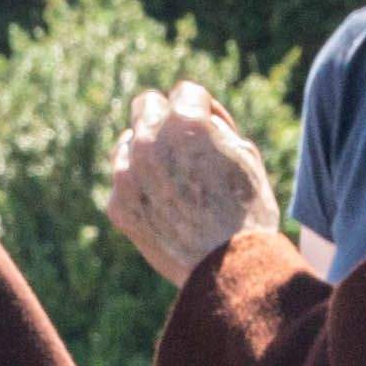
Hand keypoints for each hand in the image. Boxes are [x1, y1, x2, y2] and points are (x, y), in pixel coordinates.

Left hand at [103, 87, 281, 290]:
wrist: (230, 274)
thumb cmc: (248, 215)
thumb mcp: (248, 158)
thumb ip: (218, 128)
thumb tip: (199, 118)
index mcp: (188, 123)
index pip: (186, 91)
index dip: (204, 110)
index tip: (212, 130)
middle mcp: (150, 141)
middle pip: (147, 105)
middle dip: (166, 120)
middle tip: (185, 147)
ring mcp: (128, 174)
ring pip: (128, 142)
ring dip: (146, 152)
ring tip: (173, 181)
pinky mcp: (118, 205)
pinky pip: (123, 181)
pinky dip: (138, 189)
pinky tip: (163, 207)